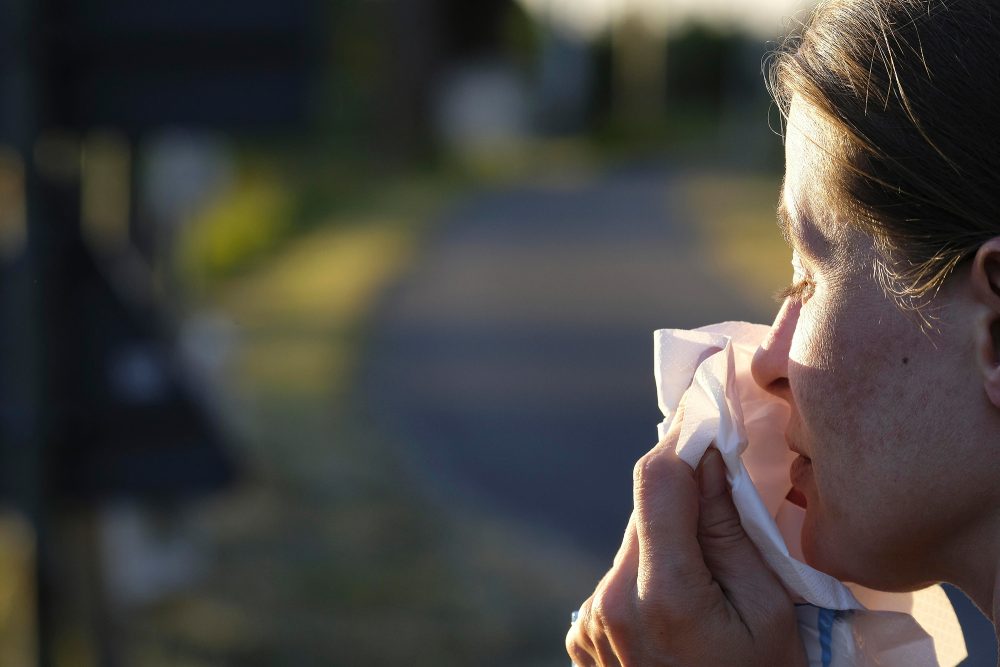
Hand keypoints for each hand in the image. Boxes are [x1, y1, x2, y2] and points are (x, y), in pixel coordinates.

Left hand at [565, 417, 806, 665]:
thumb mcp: (772, 612)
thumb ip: (733, 530)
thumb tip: (709, 455)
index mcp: (662, 596)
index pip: (655, 480)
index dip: (683, 444)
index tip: (710, 430)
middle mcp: (610, 603)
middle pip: (644, 511)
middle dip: (685, 499)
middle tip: (727, 508)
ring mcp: (589, 622)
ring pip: (632, 543)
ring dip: (668, 540)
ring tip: (709, 578)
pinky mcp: (581, 634)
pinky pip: (619, 577)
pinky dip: (648, 574)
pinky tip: (680, 607)